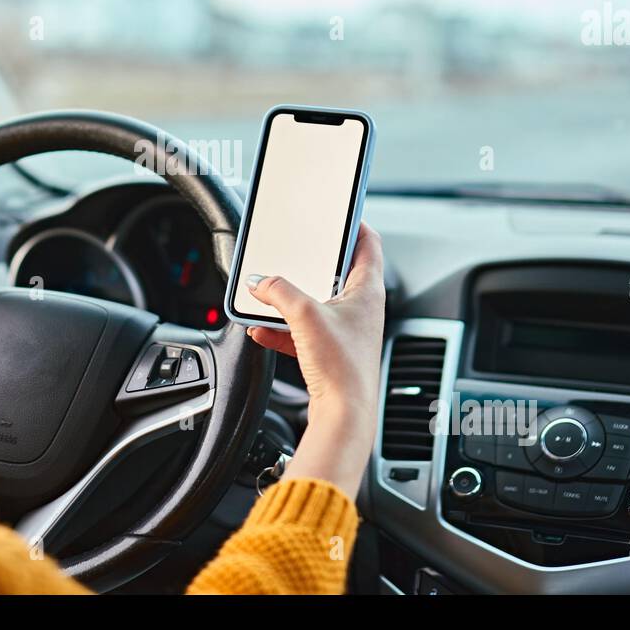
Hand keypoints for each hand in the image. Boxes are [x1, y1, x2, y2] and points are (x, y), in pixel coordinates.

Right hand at [244, 223, 385, 495]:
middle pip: (336, 273)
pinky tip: (262, 331)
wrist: (344, 416)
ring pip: (316, 304)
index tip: (337, 213)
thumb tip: (261, 282)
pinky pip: (304, 332)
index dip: (353, 224)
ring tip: (267, 297)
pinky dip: (284, 329)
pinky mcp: (331, 354)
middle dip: (310, 265)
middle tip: (292, 253)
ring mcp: (346, 331)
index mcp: (367, 290)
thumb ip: (279, 292)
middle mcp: (361, 308)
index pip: (368, 243)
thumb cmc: (341, 366)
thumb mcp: (305, 315)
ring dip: (290, 300)